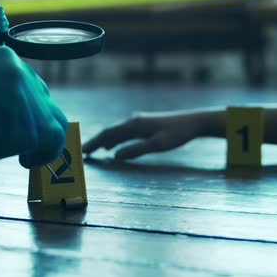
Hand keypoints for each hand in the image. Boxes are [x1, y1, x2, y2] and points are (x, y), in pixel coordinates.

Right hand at [82, 112, 203, 159]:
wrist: (193, 121)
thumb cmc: (177, 134)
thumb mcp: (158, 145)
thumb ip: (136, 150)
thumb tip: (115, 156)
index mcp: (134, 125)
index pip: (108, 134)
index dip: (94, 143)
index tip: (83, 151)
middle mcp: (132, 121)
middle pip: (109, 132)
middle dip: (95, 142)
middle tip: (83, 153)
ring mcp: (137, 121)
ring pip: (115, 132)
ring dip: (103, 141)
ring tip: (93, 151)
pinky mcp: (143, 124)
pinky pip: (123, 132)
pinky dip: (113, 139)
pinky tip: (112, 146)